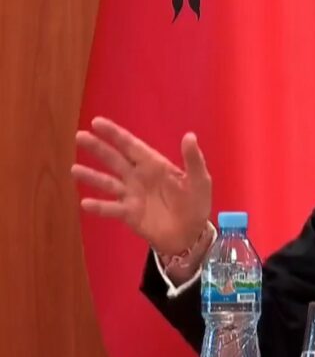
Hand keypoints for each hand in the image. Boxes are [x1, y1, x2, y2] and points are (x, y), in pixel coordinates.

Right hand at [72, 117, 211, 255]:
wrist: (191, 234)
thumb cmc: (195, 204)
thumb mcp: (199, 180)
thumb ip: (193, 160)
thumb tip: (189, 135)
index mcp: (155, 165)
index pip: (132, 146)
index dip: (115, 134)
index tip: (96, 122)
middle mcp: (139, 177)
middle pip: (115, 159)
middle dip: (98, 148)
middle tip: (79, 136)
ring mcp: (131, 195)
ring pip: (108, 182)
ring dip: (92, 176)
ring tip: (74, 170)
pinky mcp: (129, 214)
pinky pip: (112, 208)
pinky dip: (99, 206)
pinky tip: (85, 203)